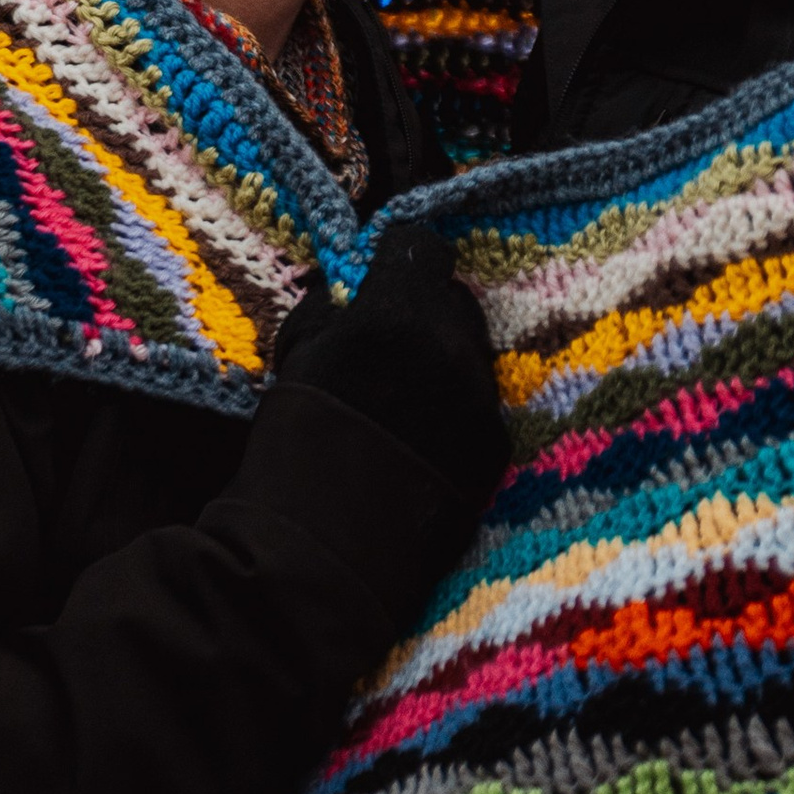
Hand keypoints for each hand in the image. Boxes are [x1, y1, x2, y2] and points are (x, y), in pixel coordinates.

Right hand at [271, 216, 509, 513]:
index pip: (423, 246)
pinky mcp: (496, 447)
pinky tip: (422, 445)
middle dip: (425, 313)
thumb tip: (351, 288)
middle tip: (391, 349)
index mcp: (399, 311)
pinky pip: (482, 407)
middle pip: (454, 299)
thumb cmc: (297, 442)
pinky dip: (456, 415)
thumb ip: (332, 306)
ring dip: (443, 364)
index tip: (384, 281)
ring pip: (472, 354)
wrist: (326, 546)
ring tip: (404, 407)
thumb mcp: (297, 351)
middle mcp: (454, 345)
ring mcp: (482, 399)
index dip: (401, 261)